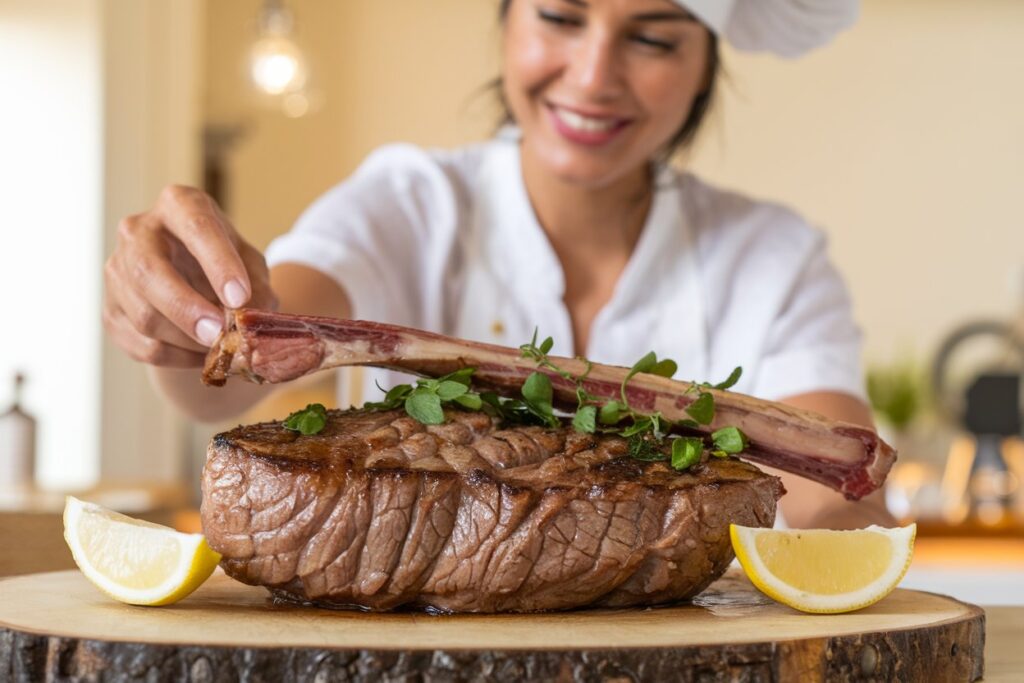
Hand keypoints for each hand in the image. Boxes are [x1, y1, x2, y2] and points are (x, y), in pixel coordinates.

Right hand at [103, 185, 277, 367]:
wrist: (192, 281)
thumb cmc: (224, 264)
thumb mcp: (249, 263)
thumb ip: (256, 284)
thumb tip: (252, 316)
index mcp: (178, 205)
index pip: (196, 227)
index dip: (218, 264)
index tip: (239, 298)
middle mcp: (138, 231)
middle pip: (148, 272)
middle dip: (186, 308)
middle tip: (220, 334)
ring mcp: (117, 271)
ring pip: (145, 316)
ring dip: (188, 341)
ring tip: (221, 346)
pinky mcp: (111, 310)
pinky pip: (143, 345)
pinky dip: (179, 358)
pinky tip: (203, 355)